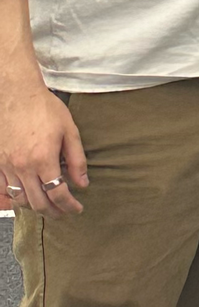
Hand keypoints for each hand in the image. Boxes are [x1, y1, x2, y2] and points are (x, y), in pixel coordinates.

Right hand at [0, 77, 86, 216]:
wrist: (16, 94)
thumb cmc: (44, 108)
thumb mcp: (69, 130)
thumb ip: (77, 159)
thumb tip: (82, 183)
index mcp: (43, 159)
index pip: (58, 194)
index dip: (69, 206)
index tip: (77, 209)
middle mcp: (23, 166)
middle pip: (38, 202)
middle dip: (54, 212)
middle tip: (64, 212)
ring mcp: (7, 165)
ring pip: (19, 199)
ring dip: (34, 207)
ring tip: (47, 206)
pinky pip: (2, 189)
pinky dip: (14, 198)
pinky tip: (24, 198)